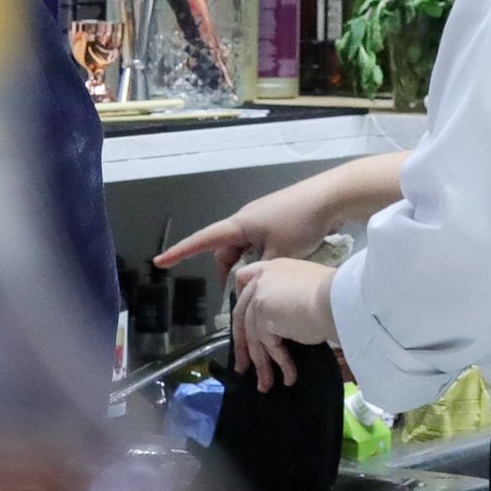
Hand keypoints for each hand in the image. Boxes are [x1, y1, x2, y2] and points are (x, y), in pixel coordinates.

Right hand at [159, 173, 339, 274]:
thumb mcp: (278, 255)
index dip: (180, 252)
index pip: (202, 241)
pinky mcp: (277, 220)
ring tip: (261, 282)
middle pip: (226, 249)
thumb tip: (250, 283)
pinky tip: (276, 266)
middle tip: (238, 293)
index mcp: (239, 225)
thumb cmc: (300, 223)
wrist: (329, 197)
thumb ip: (260, 272)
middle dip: (227, 271)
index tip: (160, 262)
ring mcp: (262, 218)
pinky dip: (260, 256)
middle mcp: (246, 219)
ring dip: (247, 264)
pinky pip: (259, 241)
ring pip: (244, 247)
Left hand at [229, 258, 337, 390]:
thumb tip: (286, 322)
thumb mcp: (309, 290)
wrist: (339, 298)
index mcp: (273, 268)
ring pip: (253, 336)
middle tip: (244, 365)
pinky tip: (288, 377)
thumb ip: (290, 299)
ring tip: (265, 384)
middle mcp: (262, 279)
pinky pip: (267, 346)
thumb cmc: (336, 293)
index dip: (239, 299)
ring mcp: (259, 298)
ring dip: (260, 363)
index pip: (243, 278)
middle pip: (241, 314)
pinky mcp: (262, 317)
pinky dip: (279, 364)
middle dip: (243, 344)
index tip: (242, 319)